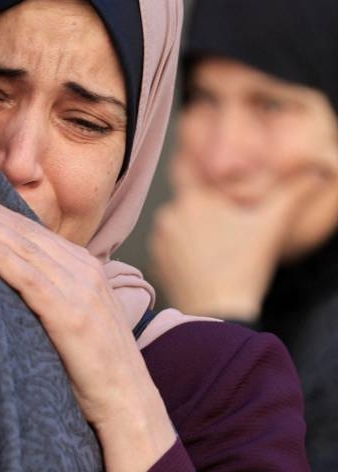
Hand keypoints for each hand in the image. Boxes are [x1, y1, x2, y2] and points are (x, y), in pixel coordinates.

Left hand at [0, 189, 174, 471]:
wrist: (128, 402)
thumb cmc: (92, 369)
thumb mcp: (69, 321)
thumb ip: (46, 296)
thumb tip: (6, 286)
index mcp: (83, 268)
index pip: (32, 232)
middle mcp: (83, 270)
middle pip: (24, 231)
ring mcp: (79, 289)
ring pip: (22, 247)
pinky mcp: (70, 314)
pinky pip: (27, 278)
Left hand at [149, 153, 324, 320]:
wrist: (219, 310)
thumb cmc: (244, 266)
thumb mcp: (272, 225)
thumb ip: (292, 192)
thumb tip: (315, 170)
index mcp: (192, 200)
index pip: (184, 166)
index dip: (194, 161)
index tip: (203, 163)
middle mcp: (168, 215)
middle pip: (188, 199)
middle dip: (204, 205)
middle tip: (227, 222)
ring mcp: (158, 240)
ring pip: (178, 222)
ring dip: (193, 227)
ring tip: (218, 244)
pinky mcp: (155, 261)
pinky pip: (170, 245)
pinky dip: (183, 248)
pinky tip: (204, 258)